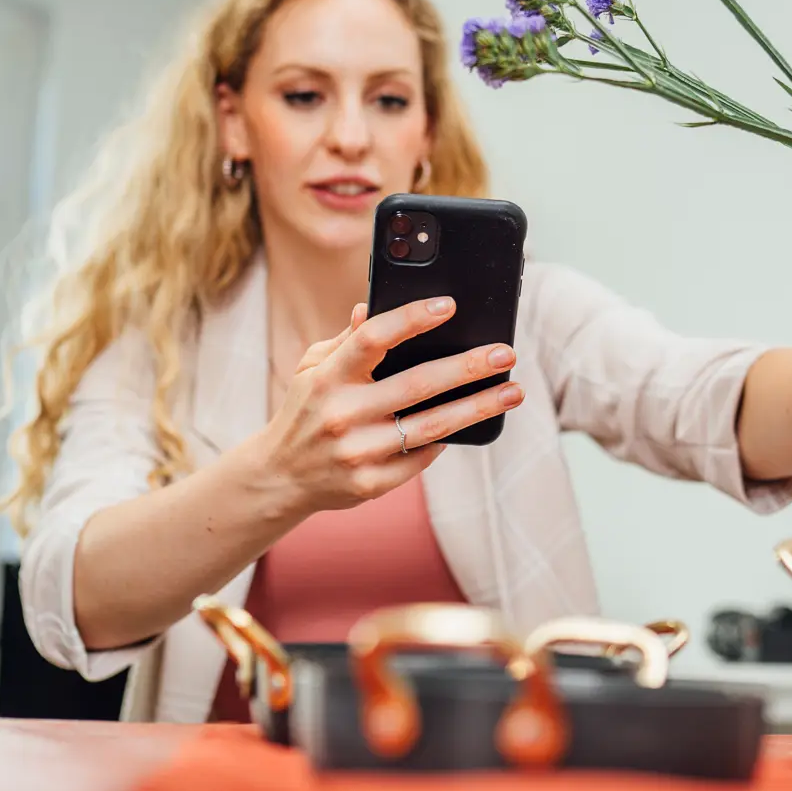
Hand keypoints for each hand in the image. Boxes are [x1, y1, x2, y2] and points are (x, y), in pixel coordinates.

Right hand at [256, 297, 523, 510]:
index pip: (373, 338)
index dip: (412, 318)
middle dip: (468, 366)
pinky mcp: (369, 484)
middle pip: (417, 384)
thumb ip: (346, 341)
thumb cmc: (305, 410)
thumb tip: (373, 307)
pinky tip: (470, 426)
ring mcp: (356, 453)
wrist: (279, 476)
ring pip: (431, 427)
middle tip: (505, 353)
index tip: (449, 306)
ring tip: (512, 392)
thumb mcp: (312, 369)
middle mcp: (341, 414)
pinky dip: (445, 441)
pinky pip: (421, 458)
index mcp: (327, 377)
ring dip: (478, 407)